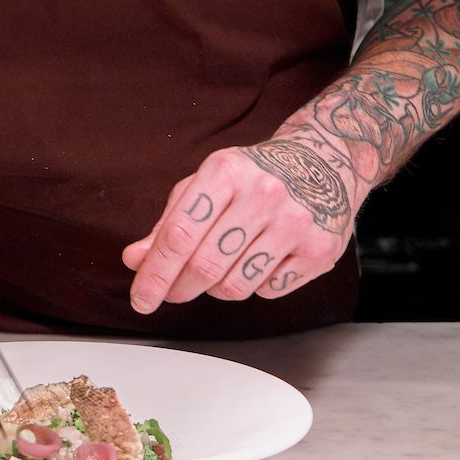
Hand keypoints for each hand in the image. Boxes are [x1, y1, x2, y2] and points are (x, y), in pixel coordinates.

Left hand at [120, 135, 361, 313]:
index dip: (154, 273)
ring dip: (216, 289)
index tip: (141, 298)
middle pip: (205, 265)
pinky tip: (256, 262)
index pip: (179, 234)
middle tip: (172, 293)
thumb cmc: (253, 175)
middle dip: (179, 288)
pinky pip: (268, 290)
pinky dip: (253, 285)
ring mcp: (295, 222)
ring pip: (235, 286)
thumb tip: (135, 260)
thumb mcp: (205, 185)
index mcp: (225, 171)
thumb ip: (168, 224)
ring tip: (220, 270)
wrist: (324, 161)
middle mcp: (263, 194)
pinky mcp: (319, 249)